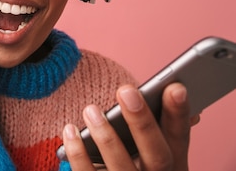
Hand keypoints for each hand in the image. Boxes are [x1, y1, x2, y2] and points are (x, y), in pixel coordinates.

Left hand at [62, 82, 195, 170]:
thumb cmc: (131, 162)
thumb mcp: (151, 151)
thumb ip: (157, 126)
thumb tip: (174, 90)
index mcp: (174, 165)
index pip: (179, 139)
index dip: (179, 115)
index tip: (175, 87)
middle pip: (158, 156)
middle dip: (142, 122)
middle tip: (126, 90)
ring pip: (122, 167)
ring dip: (106, 136)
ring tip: (90, 109)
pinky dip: (78, 153)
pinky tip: (70, 131)